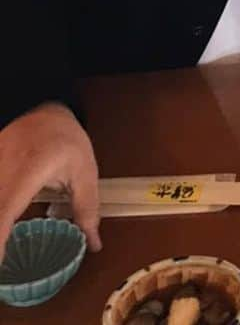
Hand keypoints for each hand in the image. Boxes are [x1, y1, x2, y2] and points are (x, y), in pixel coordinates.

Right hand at [0, 104, 100, 253]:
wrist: (37, 107)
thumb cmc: (61, 136)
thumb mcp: (83, 168)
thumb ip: (87, 207)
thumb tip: (93, 242)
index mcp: (25, 176)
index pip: (3, 217)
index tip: (1, 268)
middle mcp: (1, 179)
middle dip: (0, 242)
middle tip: (9, 267)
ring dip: (1, 231)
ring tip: (9, 252)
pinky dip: (0, 221)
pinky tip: (6, 233)